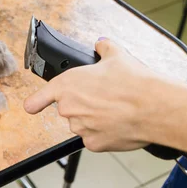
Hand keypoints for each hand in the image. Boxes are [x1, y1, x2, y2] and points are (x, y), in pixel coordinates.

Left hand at [24, 38, 168, 151]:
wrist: (154, 107)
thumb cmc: (133, 82)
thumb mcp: (116, 56)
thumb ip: (103, 48)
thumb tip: (101, 44)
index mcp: (66, 85)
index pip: (37, 99)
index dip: (35, 103)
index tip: (32, 106)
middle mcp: (68, 108)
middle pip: (69, 109)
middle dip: (84, 105)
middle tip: (104, 99)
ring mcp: (79, 128)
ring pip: (83, 124)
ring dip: (94, 120)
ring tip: (115, 110)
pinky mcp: (93, 144)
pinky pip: (94, 139)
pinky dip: (104, 134)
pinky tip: (118, 124)